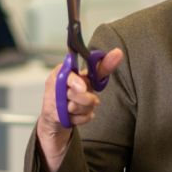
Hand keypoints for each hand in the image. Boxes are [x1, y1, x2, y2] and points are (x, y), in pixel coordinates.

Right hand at [35, 48, 123, 171]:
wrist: (58, 112)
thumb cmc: (75, 90)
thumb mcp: (88, 77)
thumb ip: (102, 67)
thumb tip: (118, 53)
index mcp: (61, 72)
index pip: (66, 76)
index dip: (75, 82)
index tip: (83, 87)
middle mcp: (54, 87)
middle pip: (75, 95)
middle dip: (88, 99)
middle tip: (92, 99)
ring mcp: (53, 103)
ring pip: (77, 108)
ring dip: (86, 108)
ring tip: (83, 105)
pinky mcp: (57, 118)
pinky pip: (79, 119)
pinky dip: (84, 117)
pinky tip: (80, 113)